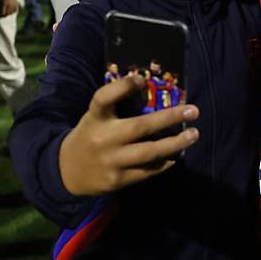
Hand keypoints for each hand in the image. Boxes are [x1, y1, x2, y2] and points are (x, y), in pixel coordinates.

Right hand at [59, 73, 199, 195]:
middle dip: (169, 118)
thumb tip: (153, 89)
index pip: (103, 98)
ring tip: (194, 135)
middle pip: (139, 127)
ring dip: (175, 144)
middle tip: (194, 110)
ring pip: (149, 152)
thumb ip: (118, 106)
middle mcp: (102, 138)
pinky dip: (164, 162)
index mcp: (94, 118)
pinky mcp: (117, 180)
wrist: (67, 172)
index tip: (141, 79)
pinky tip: (176, 155)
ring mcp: (110, 161)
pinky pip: (147, 170)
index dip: (122, 87)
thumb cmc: (91, 136)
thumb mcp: (96, 117)